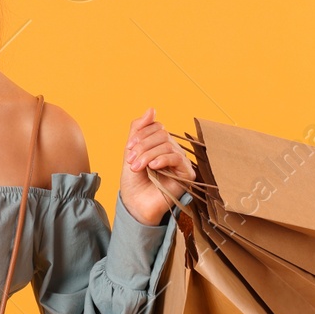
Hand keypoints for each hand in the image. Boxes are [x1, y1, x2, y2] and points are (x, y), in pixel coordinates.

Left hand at [119, 106, 194, 225]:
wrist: (136, 204)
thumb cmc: (134, 181)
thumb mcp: (131, 152)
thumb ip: (139, 130)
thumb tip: (152, 109)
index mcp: (160, 144)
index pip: (156, 127)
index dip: (141, 135)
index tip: (128, 149)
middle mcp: (172, 150)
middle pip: (162, 134)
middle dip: (143, 146)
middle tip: (131, 161)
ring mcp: (180, 162)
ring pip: (167, 145)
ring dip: (148, 155)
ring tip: (137, 168)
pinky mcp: (186, 174)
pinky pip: (177, 158)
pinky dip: (163, 159)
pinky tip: (153, 167)